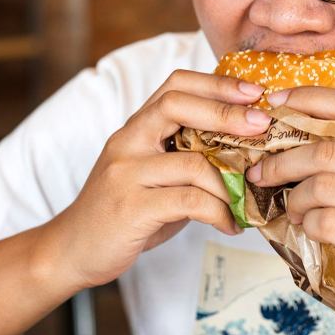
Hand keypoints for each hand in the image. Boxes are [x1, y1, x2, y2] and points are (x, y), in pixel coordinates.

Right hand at [38, 70, 271, 293]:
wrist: (72, 250)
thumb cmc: (124, 211)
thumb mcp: (152, 173)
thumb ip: (186, 155)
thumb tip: (247, 147)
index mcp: (135, 127)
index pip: (175, 85)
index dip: (217, 84)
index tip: (254, 92)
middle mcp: (127, 142)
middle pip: (177, 105)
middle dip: (227, 112)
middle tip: (263, 125)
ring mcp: (126, 173)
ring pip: (192, 162)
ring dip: (230, 183)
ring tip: (246, 200)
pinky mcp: (131, 208)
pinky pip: (189, 201)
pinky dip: (219, 213)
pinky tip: (230, 225)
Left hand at [246, 86, 334, 332]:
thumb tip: (319, 143)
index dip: (309, 97)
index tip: (275, 101)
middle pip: (326, 150)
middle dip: (280, 160)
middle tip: (261, 171)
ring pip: (322, 186)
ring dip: (293, 198)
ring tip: (290, 207)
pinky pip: (330, 225)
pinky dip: (308, 225)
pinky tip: (308, 228)